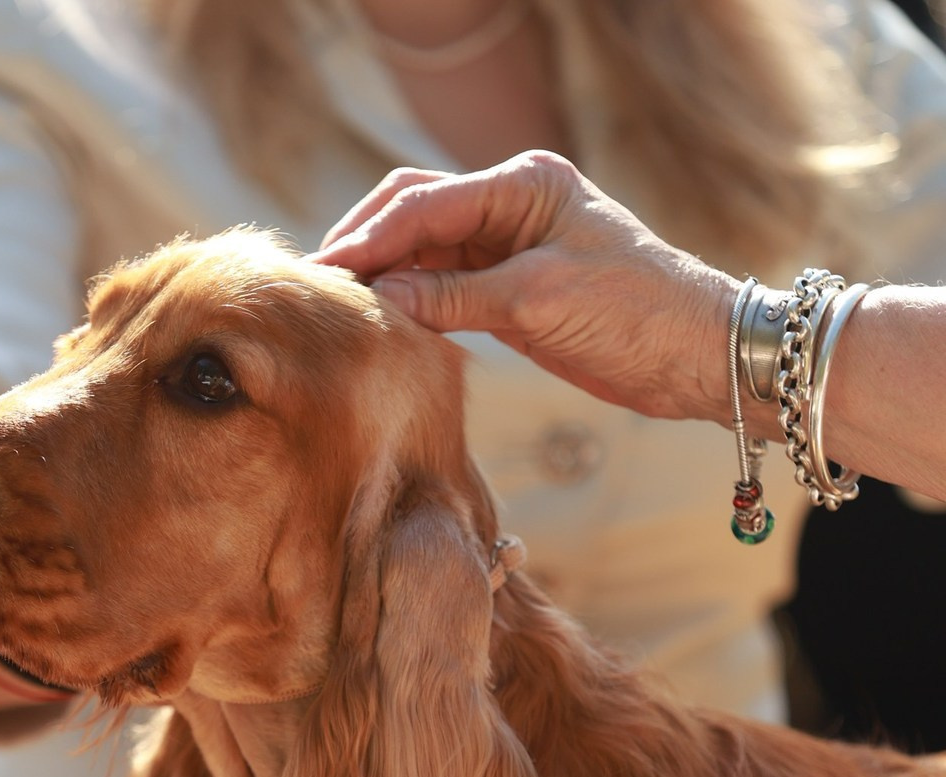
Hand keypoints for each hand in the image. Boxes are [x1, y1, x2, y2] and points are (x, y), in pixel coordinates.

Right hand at [314, 151, 736, 423]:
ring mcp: (507, 248)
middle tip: (318, 287)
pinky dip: (412, 305)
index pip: (424, 204)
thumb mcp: (539, 300)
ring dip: (384, 278)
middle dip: (365, 247)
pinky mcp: (509, 290)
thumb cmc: (636, 312)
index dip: (369, 238)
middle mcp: (509, 206)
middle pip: (413, 214)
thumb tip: (381, 300)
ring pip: (423, 253)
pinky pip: (443, 289)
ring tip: (341, 309)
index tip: (323, 272)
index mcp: (522, 185)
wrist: (694, 355)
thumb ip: (456, 297)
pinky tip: (383, 324)